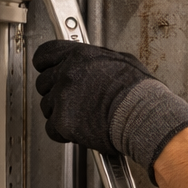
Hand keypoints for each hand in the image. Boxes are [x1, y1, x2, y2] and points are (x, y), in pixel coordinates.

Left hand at [33, 39, 187, 177]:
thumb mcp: (121, 61)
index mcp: (80, 56)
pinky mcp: (63, 122)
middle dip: (54, 91)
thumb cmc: (140, 92)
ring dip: (59, 112)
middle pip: (43, 82)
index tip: (47, 70)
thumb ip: (99, 60)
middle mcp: (67, 74)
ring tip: (81, 116)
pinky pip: (52, 129)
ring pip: (46, 106)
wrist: (144, 117)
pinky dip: (63, 133)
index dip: (45, 65)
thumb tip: (95, 61)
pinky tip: (79, 130)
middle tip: (71, 99)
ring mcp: (63, 98)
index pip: (45, 55)